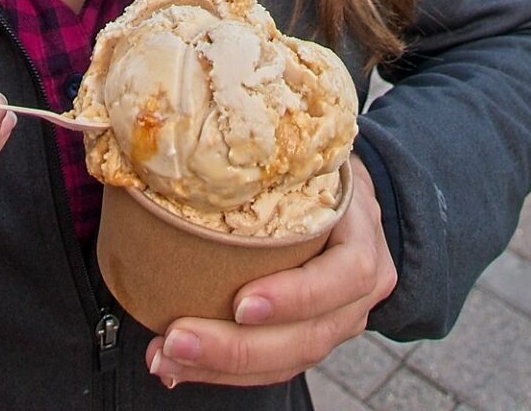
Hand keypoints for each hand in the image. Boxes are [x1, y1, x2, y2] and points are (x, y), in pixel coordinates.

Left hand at [145, 156, 396, 389]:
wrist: (356, 209)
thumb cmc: (323, 178)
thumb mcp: (314, 162)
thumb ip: (277, 167)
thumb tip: (197, 160)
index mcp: (363, 242)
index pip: (345, 276)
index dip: (295, 295)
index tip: (241, 302)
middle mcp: (358, 295)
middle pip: (307, 336)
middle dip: (237, 347)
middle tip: (178, 338)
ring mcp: (338, 324)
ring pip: (286, 362)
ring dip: (220, 366)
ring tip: (167, 357)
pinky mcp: (310, 340)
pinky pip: (271, 368)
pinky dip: (222, 371)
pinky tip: (179, 367)